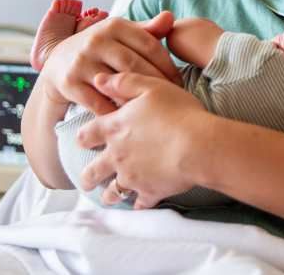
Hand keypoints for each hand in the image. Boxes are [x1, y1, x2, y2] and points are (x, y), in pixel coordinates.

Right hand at [40, 12, 179, 115]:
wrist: (57, 63)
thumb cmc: (101, 49)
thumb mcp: (122, 35)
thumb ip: (148, 29)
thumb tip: (170, 17)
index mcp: (115, 26)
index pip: (150, 46)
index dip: (168, 66)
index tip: (180, 82)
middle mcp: (97, 40)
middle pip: (135, 64)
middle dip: (157, 83)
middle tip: (171, 99)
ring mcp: (81, 61)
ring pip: (117, 82)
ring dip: (137, 98)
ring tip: (154, 109)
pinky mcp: (69, 82)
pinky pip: (98, 101)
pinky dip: (115, 111)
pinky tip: (129, 118)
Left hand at [76, 71, 210, 208]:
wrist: (200, 145)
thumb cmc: (179, 112)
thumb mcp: (152, 87)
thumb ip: (124, 82)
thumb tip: (99, 79)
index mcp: (115, 129)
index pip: (87, 135)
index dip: (84, 138)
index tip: (83, 141)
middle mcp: (117, 156)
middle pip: (92, 171)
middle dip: (88, 177)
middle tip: (87, 180)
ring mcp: (132, 177)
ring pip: (113, 191)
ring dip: (110, 193)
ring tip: (110, 196)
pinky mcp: (150, 192)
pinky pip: (140, 203)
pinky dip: (139, 204)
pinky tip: (141, 203)